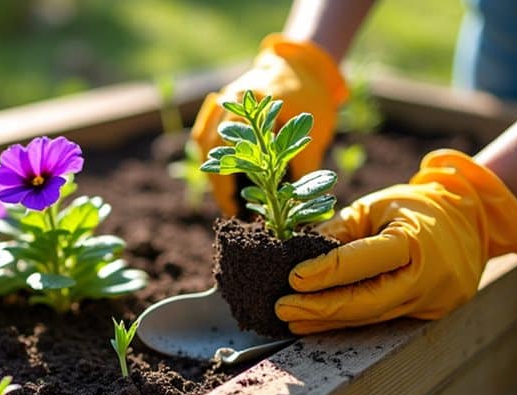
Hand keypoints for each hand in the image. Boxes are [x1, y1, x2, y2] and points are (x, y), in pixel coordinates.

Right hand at [190, 34, 347, 215]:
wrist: (304, 61)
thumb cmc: (312, 96)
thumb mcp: (314, 132)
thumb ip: (302, 165)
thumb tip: (292, 201)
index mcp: (250, 105)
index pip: (226, 152)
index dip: (226, 187)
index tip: (233, 210)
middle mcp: (230, 99)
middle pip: (209, 147)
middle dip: (217, 181)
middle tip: (230, 206)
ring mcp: (223, 97)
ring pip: (203, 139)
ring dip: (210, 167)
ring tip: (225, 192)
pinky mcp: (222, 100)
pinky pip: (204, 129)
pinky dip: (207, 151)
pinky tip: (217, 168)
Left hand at [275, 150, 516, 334]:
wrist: (470, 221)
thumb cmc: (414, 208)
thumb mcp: (376, 206)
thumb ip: (340, 230)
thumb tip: (294, 252)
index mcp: (416, 239)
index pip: (364, 261)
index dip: (326, 272)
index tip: (292, 277)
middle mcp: (428, 276)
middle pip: (367, 302)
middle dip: (321, 309)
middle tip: (283, 308)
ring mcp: (432, 300)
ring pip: (372, 317)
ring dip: (328, 321)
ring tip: (292, 320)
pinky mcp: (430, 313)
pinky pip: (382, 319)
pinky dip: (348, 321)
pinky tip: (318, 323)